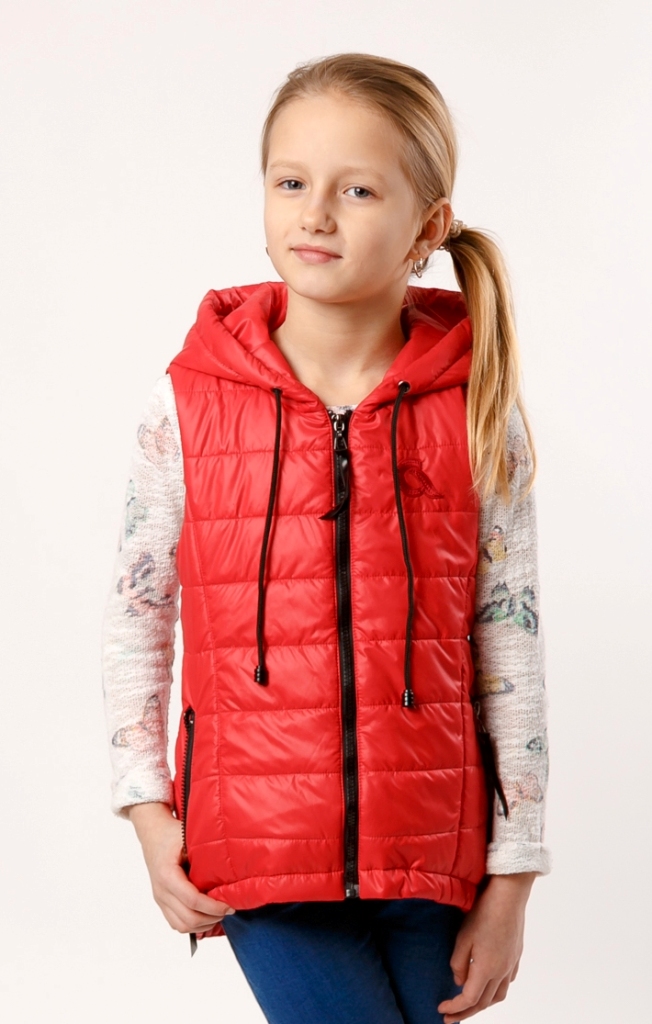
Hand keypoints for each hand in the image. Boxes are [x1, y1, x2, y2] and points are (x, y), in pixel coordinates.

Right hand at [127, 802, 235, 933]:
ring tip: (218, 915)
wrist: (153, 834)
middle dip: (211, 919)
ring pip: (181, 926)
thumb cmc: (171, 834)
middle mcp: (161, 891)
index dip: (213, 907)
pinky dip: (192, 925)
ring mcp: (159, 899)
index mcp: (167, 875)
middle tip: (227, 911)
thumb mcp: (188, 839)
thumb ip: (203, 856)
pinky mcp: (161, 902)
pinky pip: (175, 923)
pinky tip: (206, 916)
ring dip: (202, 925)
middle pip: (188, 918)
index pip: (193, 900)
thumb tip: (227, 872)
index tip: (229, 906)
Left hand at [438, 872, 536, 1022]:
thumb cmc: (484, 912)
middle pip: (485, 1002)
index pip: (469, 999)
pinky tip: (490, 983)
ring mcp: (511, 963)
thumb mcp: (463, 937)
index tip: (442, 1010)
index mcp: (487, 969)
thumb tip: (459, 982)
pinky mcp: (516, 954)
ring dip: (484, 1004)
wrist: (509, 895)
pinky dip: (497, 989)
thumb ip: (459, 963)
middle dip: (467, 1012)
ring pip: (499, 995)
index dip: (455, 1008)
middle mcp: (502, 971)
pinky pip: (508, 981)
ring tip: (470, 1004)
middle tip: (451, 1016)